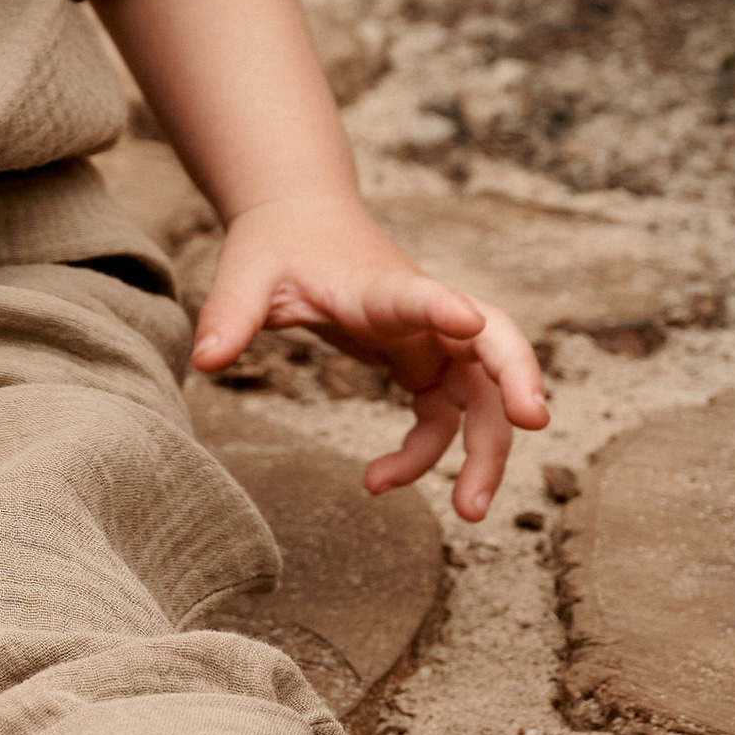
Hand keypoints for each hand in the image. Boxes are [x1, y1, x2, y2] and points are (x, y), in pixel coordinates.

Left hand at [191, 192, 546, 523]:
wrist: (301, 224)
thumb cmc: (277, 246)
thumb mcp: (246, 273)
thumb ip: (229, 314)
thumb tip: (202, 361)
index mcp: (380, 286)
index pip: (421, 294)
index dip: (445, 308)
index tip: (471, 323)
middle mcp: (422, 313)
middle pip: (493, 345)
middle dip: (516, 384)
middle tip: (531, 428)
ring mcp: (431, 341)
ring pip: (482, 397)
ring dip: (484, 450)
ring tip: (468, 511)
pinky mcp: (422, 364)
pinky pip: (442, 419)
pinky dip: (423, 456)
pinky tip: (375, 482)